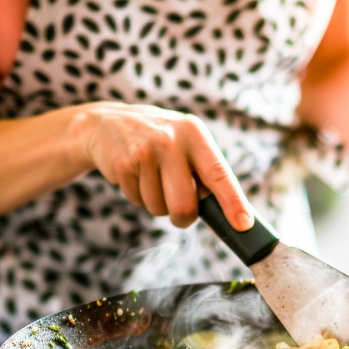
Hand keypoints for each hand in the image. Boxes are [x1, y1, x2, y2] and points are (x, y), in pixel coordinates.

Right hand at [72, 102, 253, 229]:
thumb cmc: (159, 141)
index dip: (233, 202)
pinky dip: (138, 196)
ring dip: (157, 204)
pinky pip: (138, 201)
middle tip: (179, 212)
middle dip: (183, 217)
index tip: (243, 224)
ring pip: (159, 208)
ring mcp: (144, 151)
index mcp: (194, 133)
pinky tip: (135, 175)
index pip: (219, 173)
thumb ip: (206, 171)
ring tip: (150, 178)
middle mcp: (171, 139)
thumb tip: (232, 213)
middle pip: (185, 205)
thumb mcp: (186, 142)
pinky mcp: (122, 164)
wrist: (106, 123)